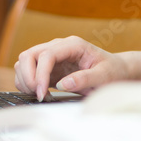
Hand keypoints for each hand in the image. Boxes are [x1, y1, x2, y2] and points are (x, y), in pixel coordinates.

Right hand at [13, 36, 130, 100]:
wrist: (116, 70)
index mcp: (73, 45)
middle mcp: (59, 46)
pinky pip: (28, 71)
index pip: (46, 55)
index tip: (42, 93)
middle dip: (28, 77)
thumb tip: (63, 84)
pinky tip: (40, 93)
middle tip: (38, 95)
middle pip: (29, 55)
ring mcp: (52, 55)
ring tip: (40, 95)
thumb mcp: (104, 76)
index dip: (40, 74)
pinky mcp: (49, 66)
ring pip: (24, 61)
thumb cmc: (112, 71)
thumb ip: (85, 79)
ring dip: (25, 79)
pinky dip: (27, 82)